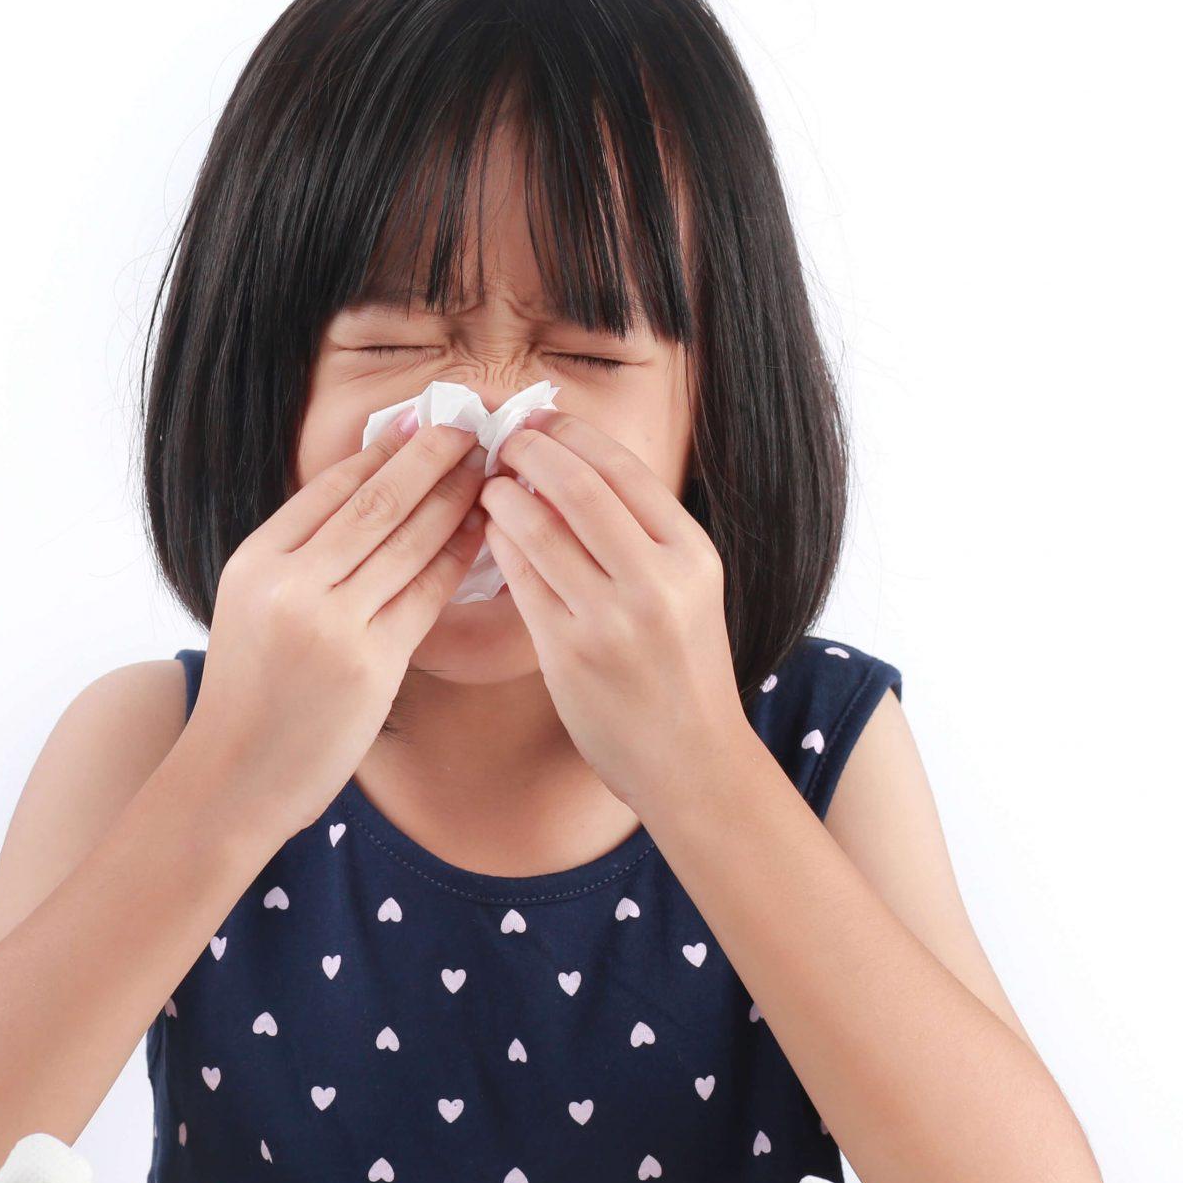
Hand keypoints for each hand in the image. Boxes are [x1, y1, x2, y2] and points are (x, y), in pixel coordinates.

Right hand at [182, 422, 489, 837]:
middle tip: (469, 422)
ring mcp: (331, 624)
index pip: (332, 488)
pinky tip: (482, 529)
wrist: (234, 776)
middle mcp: (291, 585)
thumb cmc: (251, 695)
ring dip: (454, 497)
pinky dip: (457, 556)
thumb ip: (300, 559)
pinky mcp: (369, 665)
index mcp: (257, 561)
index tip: (421, 420)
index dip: (384, 450)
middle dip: (429, 457)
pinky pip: (425, 594)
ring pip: (407, 541)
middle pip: (376, 503)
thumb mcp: (253, 607)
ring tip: (486, 466)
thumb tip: (365, 496)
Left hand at [478, 409, 756, 814]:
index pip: (622, 468)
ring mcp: (611, 618)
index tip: (540, 421)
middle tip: (503, 441)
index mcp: (692, 554)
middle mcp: (656, 580)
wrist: (691, 761)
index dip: (571, 434)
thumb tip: (567, 469)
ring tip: (490, 484)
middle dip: (530, 451)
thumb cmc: (682, 670)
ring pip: (539, 528)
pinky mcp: (569, 653)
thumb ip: (641, 535)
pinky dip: (500, 543)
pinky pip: (521, 579)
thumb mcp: (688, 590)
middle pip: (577, 485)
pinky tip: (492, 532)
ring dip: (504, 494)